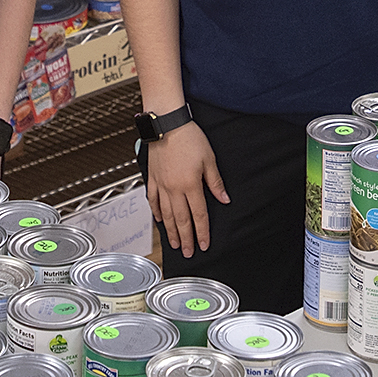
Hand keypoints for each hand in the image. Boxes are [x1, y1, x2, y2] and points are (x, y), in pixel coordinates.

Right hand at [146, 122, 227, 257]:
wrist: (166, 123)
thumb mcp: (209, 159)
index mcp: (190, 185)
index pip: (199, 215)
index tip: (204, 244)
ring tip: (175, 244)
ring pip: (166, 214)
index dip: (202, 232)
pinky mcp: (152, 178)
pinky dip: (157, 212)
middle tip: (189, 253)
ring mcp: (161, 184)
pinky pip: (153, 200)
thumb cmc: (189, 137)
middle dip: (186, 238)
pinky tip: (160, 220)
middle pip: (181, 219)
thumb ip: (215, 182)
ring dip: (171, 231)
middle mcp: (174, 188)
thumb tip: (224, 199)